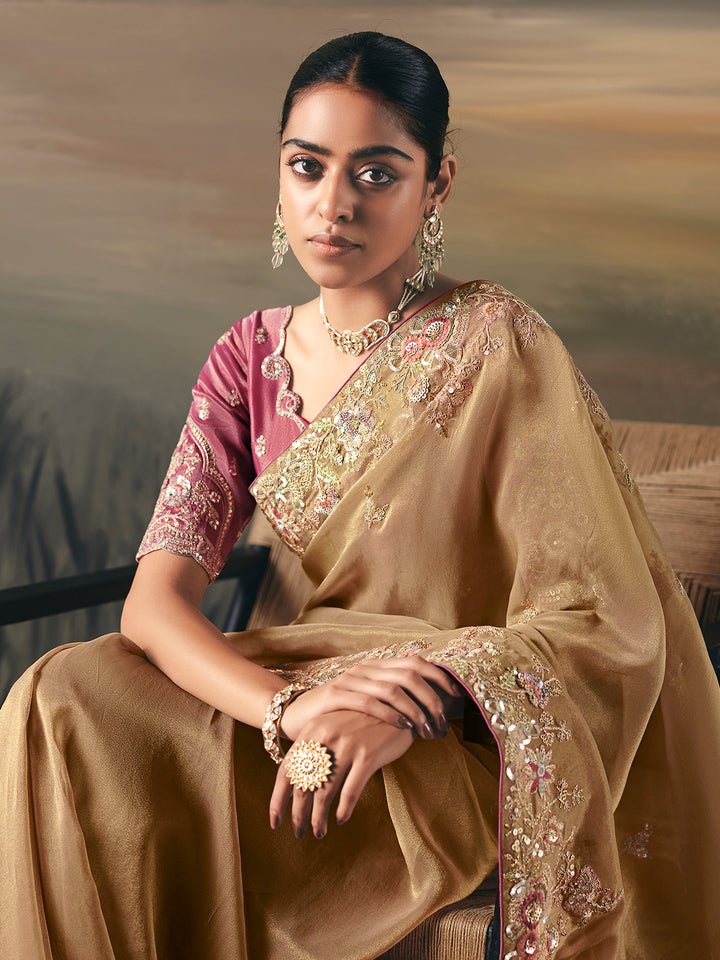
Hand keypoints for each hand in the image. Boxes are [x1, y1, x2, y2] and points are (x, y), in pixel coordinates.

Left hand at [269, 709, 415, 839]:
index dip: (278, 799)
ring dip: (319, 818)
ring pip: (324, 793)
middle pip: (303, 785)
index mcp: (312, 730)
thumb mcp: (334, 726)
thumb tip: (296, 786)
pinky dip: (343, 810)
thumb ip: (315, 748)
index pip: (286, 770)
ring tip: (319, 832)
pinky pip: (350, 792)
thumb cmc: (362, 720)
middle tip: (298, 833)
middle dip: (298, 815)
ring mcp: (346, 745)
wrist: (397, 705)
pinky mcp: (368, 755)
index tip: (275, 821)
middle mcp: (325, 737)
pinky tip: (341, 819)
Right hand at [281, 656, 462, 741]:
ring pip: (393, 689)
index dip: (439, 678)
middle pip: (410, 674)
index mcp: (377, 667)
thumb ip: (393, 700)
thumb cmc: (339, 715)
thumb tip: (430, 709)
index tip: (455, 699)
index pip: (416, 663)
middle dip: (431, 699)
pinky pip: (370, 702)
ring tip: (428, 730)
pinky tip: (404, 726)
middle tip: (442, 723)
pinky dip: (391, 714)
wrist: (296, 714)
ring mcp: (350, 680)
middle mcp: (366, 669)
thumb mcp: (368, 703)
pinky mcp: (335, 695)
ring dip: (416, 711)